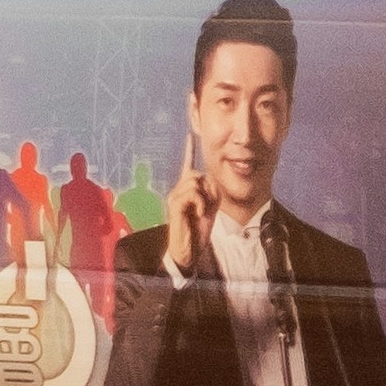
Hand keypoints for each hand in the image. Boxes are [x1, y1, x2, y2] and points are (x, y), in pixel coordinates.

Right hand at [161, 159, 212, 276]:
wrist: (190, 249)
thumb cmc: (199, 229)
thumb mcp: (210, 206)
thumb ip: (211, 190)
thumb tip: (205, 179)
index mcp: (187, 190)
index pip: (187, 167)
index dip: (188, 151)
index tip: (189, 136)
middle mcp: (178, 191)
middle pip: (196, 174)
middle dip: (207, 188)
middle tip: (208, 205)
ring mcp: (174, 197)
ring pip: (194, 182)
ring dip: (204, 197)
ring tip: (202, 211)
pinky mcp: (174, 205)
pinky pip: (191, 194)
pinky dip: (200, 203)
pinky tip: (199, 214)